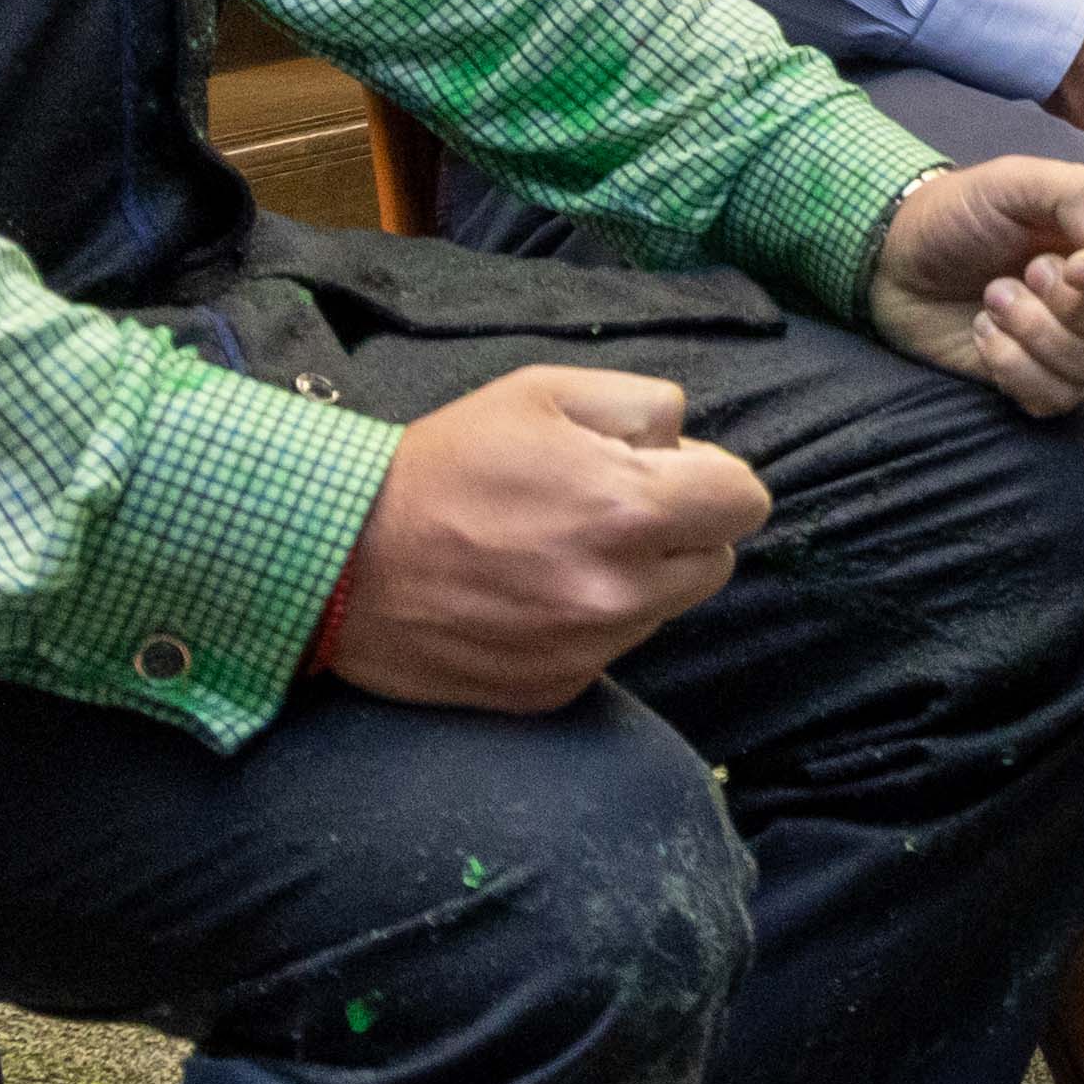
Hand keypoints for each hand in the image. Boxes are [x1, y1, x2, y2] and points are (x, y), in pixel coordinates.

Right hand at [315, 364, 762, 712]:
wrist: (338, 561)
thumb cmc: (441, 465)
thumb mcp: (541, 393)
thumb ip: (641, 407)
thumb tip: (685, 444)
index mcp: (631, 509)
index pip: (745, 502)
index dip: (709, 480)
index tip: (666, 474)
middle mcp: (622, 592)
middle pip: (714, 561)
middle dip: (677, 531)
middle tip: (606, 508)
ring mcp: (589, 650)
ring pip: (662, 609)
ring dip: (633, 580)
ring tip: (552, 550)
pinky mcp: (554, 690)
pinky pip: (607, 652)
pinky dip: (584, 625)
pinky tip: (525, 596)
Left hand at [870, 152, 1083, 412]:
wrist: (896, 259)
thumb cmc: (962, 212)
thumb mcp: (1016, 180)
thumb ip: (1078, 193)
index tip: (1074, 266)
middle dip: (1077, 310)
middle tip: (1024, 272)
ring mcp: (1082, 346)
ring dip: (1037, 334)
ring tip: (993, 297)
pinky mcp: (1044, 382)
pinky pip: (1059, 399)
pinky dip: (1015, 368)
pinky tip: (985, 333)